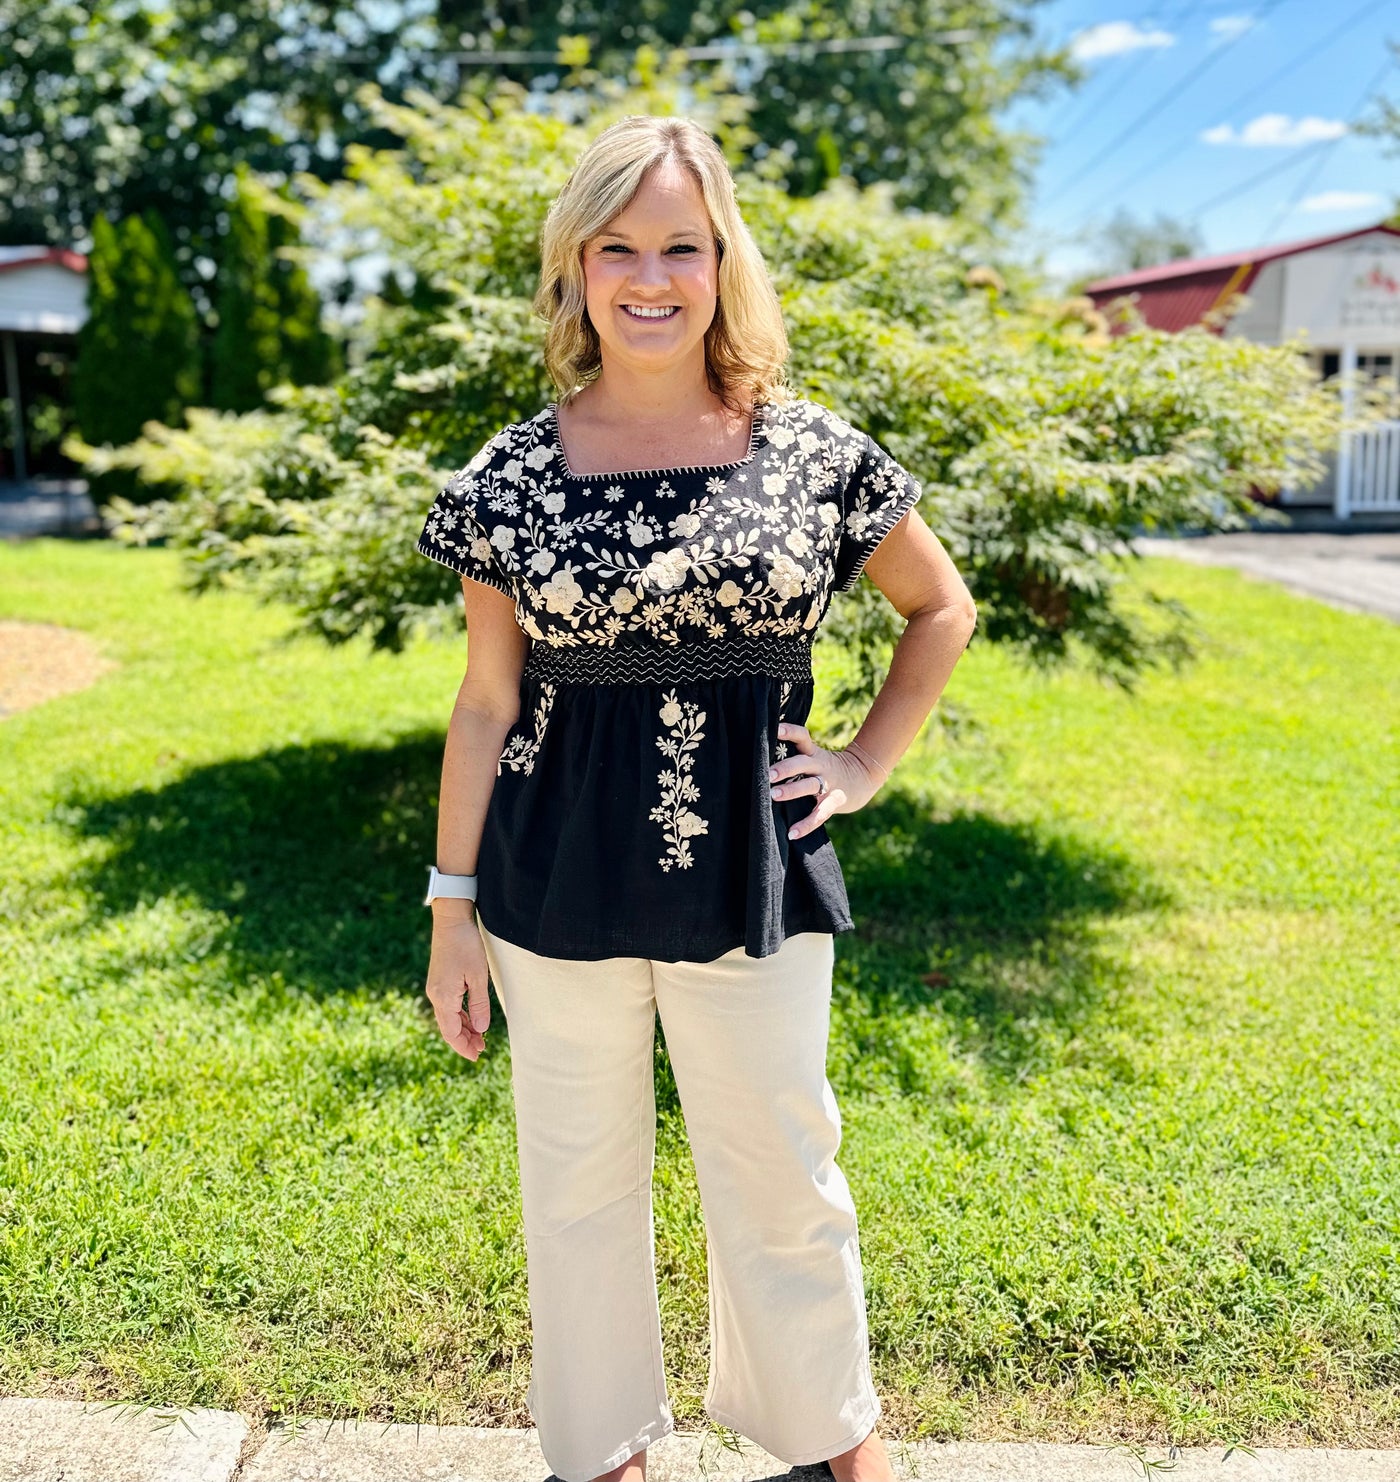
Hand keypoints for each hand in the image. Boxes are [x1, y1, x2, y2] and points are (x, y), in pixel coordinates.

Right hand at [425, 913, 492, 1061]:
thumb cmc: (466, 946)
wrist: (451, 921)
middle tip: (481, 1050)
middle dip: (464, 1041)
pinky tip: (471, 1020)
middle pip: (448, 1029)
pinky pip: (447, 1007)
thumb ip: (478, 1005)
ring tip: (480, 1038)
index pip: (452, 1032)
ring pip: (448, 1019)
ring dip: (463, 1030)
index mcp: (443, 997)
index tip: (477, 1056)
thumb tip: (481, 1030)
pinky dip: (459, 1017)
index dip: (464, 1046)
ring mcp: (435, 989)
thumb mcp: (478, 976)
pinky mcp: (439, 982)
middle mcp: (435, 996)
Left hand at [769, 721, 882, 840]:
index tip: (776, 728)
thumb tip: (762, 757)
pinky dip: (806, 824)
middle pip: (802, 763)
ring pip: (810, 785)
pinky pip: (820, 813)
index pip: (802, 737)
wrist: (863, 777)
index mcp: (813, 753)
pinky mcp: (835, 800)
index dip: (790, 731)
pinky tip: (792, 833)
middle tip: (768, 773)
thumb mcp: (815, 756)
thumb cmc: (828, 768)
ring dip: (792, 790)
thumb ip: (795, 756)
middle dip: (785, 767)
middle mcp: (820, 766)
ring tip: (773, 795)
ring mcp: (829, 784)